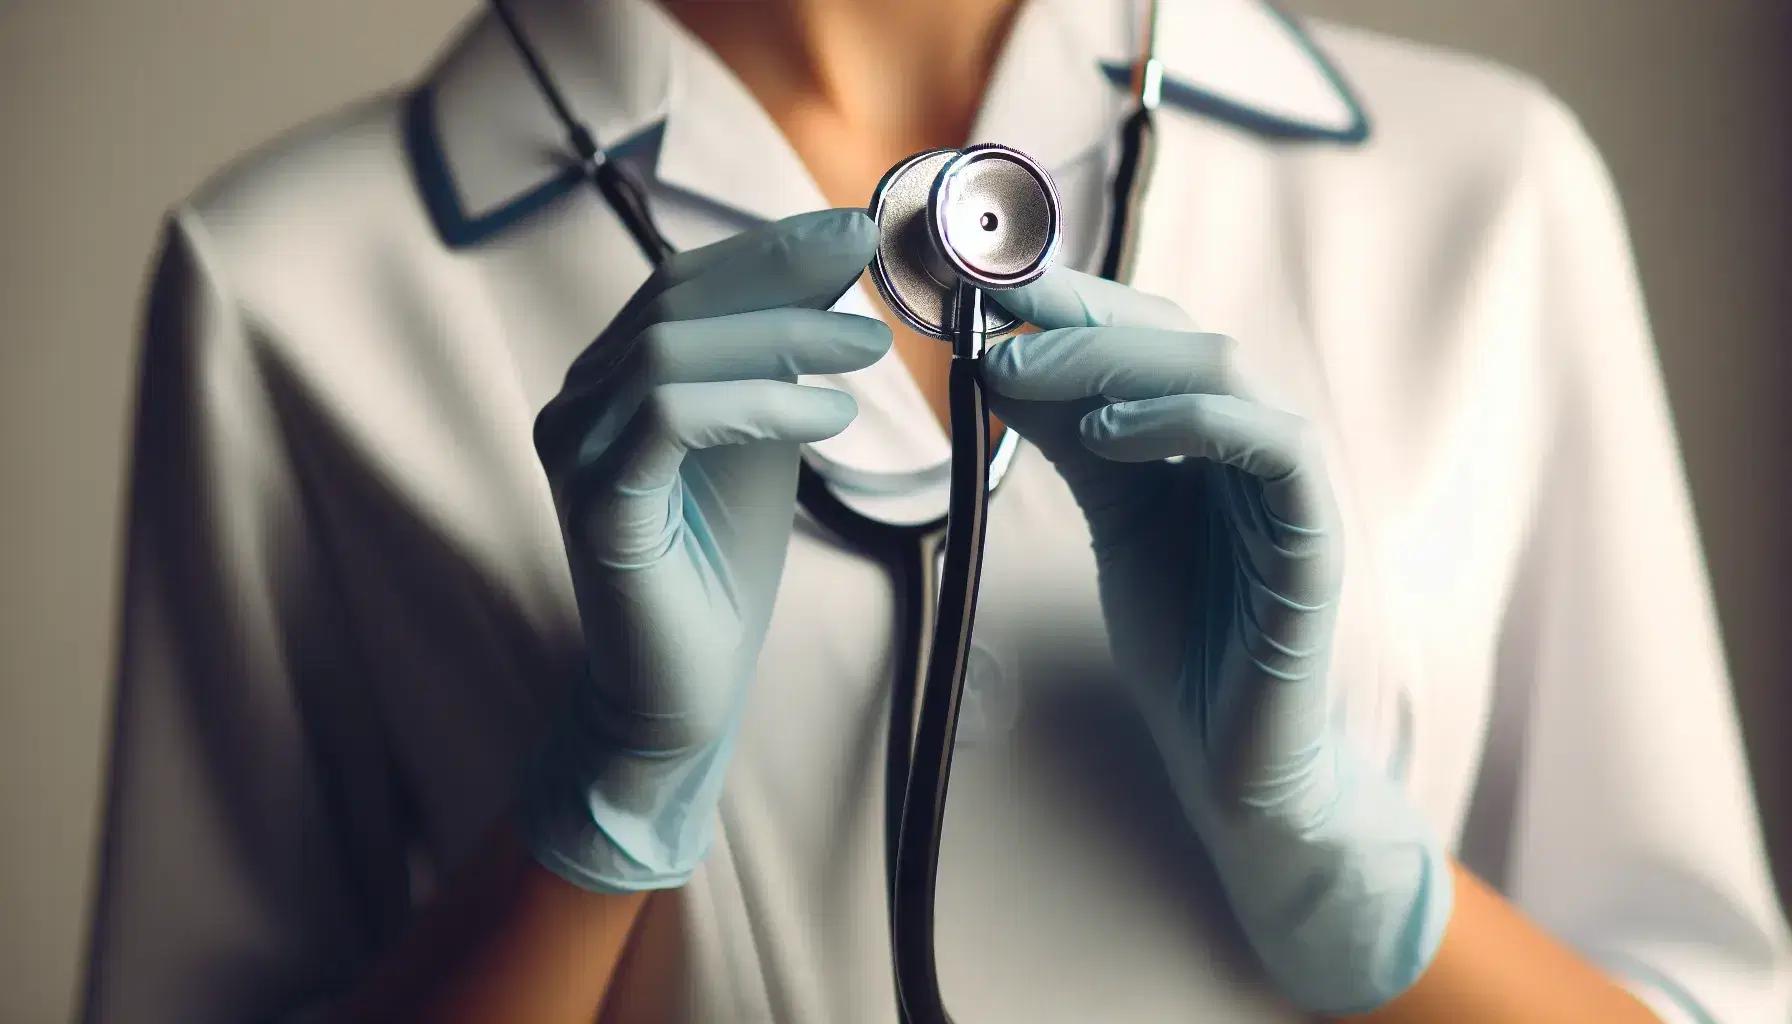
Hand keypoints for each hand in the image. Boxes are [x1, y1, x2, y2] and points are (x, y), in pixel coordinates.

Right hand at [519, 209, 889, 893]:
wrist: (680, 689)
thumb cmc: (723, 564)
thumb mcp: (763, 439)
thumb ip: (779, 363)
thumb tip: (835, 271)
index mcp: (612, 378)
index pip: (685, 282)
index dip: (769, 246)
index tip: (857, 227)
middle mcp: (578, 402)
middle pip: (674, 298)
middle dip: (781, 268)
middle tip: (871, 254)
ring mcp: (576, 451)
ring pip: (669, 349)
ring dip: (783, 337)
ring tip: (871, 348)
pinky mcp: (597, 505)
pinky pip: (670, 420)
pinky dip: (758, 404)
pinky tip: (829, 415)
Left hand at [985, 268, 1451, 1014]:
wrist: (1230, 757)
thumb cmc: (1181, 632)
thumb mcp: (1109, 512)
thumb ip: (1069, 437)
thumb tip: (1001, 357)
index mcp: (1217, 430)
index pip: (1155, 334)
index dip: (1077, 300)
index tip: (989, 281)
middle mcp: (1262, 439)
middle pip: (1186, 334)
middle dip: (1086, 314)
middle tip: (997, 312)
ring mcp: (1296, 485)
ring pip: (1229, 371)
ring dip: (1122, 358)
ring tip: (1029, 373)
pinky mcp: (1316, 540)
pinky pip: (1277, 448)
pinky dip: (1191, 421)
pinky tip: (1108, 432)